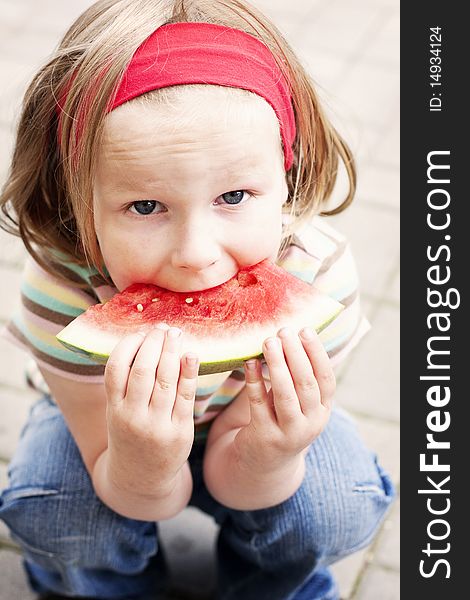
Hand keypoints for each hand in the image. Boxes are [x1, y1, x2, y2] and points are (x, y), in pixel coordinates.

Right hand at [104, 324, 198, 494]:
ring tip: (176, 334)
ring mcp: (157, 426)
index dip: (128, 345)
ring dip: (172, 352)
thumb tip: (143, 340)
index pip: (116, 368)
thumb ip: (125, 383)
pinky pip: (186, 397)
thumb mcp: (118, 411)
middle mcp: (133, 418)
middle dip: (153, 344)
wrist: (141, 479)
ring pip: (166, 381)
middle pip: (143, 371)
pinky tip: (191, 355)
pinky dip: (189, 373)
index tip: (141, 332)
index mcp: (114, 409)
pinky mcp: (180, 432)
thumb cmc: (130, 434)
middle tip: (162, 328)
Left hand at [236, 327, 333, 472]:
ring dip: (277, 365)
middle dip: (295, 354)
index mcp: (323, 410)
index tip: (305, 330)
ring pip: (285, 394)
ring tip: (268, 341)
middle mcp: (311, 423)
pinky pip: (258, 404)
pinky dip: (254, 381)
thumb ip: (298, 376)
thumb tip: (291, 335)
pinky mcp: (265, 437)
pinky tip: (249, 362)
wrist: (265, 463)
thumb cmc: (282, 419)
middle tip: (283, 331)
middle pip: (305, 384)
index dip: (316, 353)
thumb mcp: (298, 402)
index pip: (326, 378)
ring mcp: (289, 433)